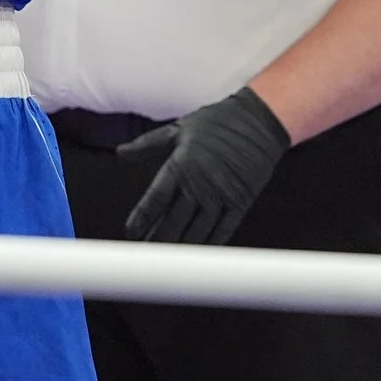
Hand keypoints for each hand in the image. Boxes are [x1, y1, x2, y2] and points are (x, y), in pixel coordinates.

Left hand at [117, 86, 290, 244]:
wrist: (259, 120)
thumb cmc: (219, 121)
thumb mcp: (178, 128)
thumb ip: (147, 144)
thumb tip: (121, 153)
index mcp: (181, 164)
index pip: (156, 198)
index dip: (142, 218)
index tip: (131, 231)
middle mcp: (200, 183)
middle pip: (174, 220)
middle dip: (158, 238)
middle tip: (146, 253)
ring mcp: (221, 194)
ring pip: (197, 230)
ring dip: (182, 246)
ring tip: (169, 260)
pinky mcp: (241, 201)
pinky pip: (224, 229)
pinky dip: (211, 243)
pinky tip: (200, 252)